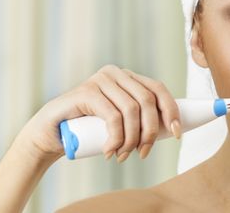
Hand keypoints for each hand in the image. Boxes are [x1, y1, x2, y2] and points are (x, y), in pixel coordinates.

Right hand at [17, 65, 181, 163]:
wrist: (53, 134)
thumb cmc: (90, 130)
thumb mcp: (121, 123)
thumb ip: (141, 120)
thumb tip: (173, 129)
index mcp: (128, 78)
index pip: (158, 89)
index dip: (171, 110)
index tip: (177, 133)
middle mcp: (116, 74)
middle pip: (147, 100)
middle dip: (150, 131)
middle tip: (143, 153)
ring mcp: (100, 80)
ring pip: (132, 110)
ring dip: (132, 139)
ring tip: (123, 155)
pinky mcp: (86, 91)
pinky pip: (113, 116)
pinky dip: (116, 138)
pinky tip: (110, 151)